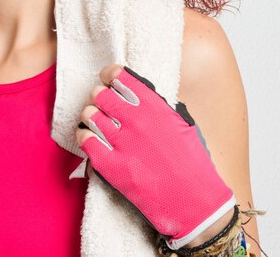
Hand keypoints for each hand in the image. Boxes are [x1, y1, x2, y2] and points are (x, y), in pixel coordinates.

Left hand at [76, 63, 234, 250]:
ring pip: (89, 115)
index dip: (108, 75)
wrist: (195, 204)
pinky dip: (84, 137)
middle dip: (99, 98)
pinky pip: (84, 139)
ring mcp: (121, 143)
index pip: (118, 75)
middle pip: (99, 94)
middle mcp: (136, 120)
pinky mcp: (110, 166)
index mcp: (154, 106)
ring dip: (91, 117)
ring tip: (98, 124)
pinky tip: (91, 140)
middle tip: (104, 106)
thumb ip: (155, 106)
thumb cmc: (191, 164)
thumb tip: (133, 93)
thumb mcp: (179, 123)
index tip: (107, 79)